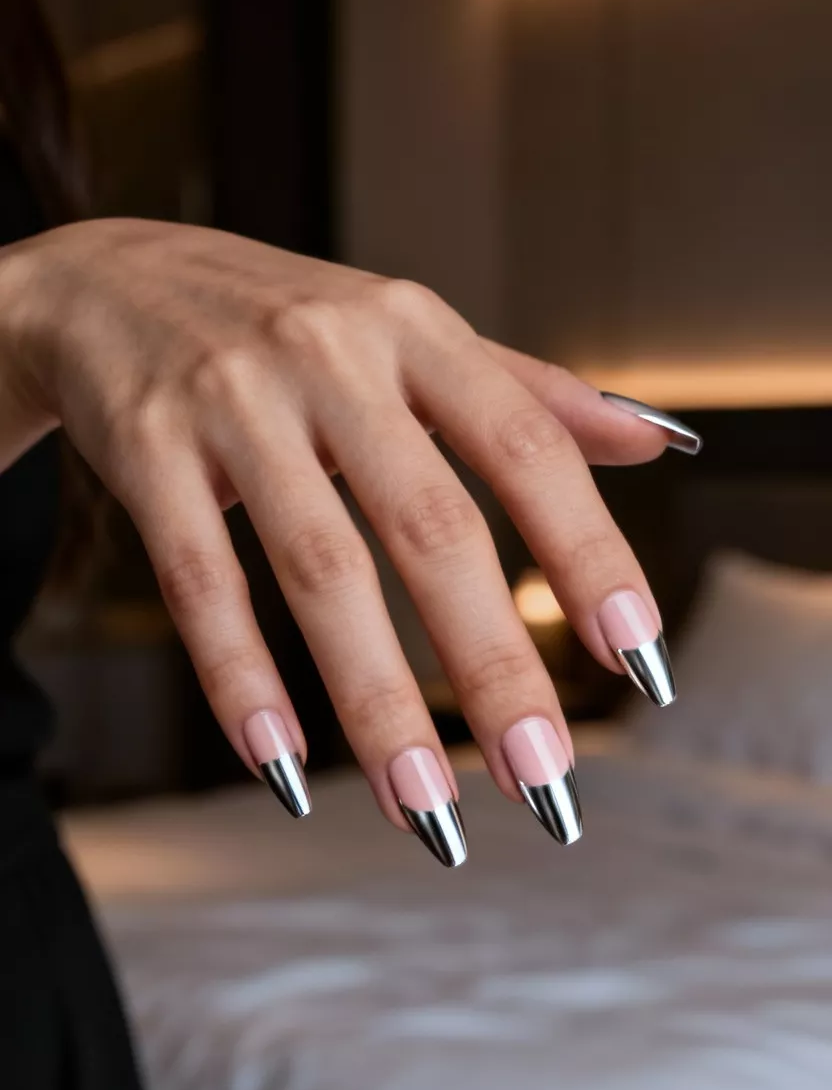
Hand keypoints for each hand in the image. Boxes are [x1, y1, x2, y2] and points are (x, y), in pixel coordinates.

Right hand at [0, 219, 696, 861]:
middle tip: (546, 781)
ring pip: (321, 571)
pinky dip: (241, 681)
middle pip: (430, 525)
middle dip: (495, 664)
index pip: (526, 447)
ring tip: (427, 810)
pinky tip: (282, 767)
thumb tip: (657, 442)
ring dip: (377, 705)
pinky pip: (201, 582)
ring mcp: (233, 402)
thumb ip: (529, 391)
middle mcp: (332, 357)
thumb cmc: (283, 321)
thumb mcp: (409, 331)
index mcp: (415, 329)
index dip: (589, 554)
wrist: (107, 279)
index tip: (638, 661)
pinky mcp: (148, 449)